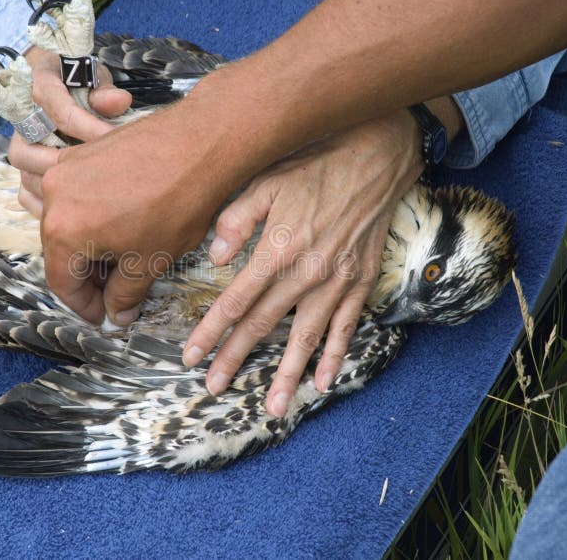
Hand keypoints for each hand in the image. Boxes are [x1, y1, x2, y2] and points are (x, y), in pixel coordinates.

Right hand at [9, 46, 131, 215]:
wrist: (57, 80)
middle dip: (66, 165)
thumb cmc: (79, 80)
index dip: (90, 128)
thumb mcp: (93, 76)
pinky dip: (47, 206)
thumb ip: (104, 92)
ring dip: (57, 188)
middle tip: (99, 174)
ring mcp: (20, 144)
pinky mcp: (25, 168)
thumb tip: (119, 102)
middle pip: (29, 148)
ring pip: (26, 173)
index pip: (60, 112)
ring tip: (91, 194)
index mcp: (40, 85)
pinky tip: (76, 210)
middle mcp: (21, 118)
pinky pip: (25, 193)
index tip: (117, 140)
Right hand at [11, 103, 233, 324]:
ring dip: (87, 244)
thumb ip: (124, 294)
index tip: (103, 315)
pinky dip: (89, 213)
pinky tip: (118, 222)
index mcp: (63, 232)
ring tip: (120, 255)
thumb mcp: (150, 261)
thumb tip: (116, 313)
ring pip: (65, 221)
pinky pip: (74, 192)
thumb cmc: (177, 203)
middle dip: (86, 275)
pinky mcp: (83, 152)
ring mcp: (66, 169)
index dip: (84, 306)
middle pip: (59, 250)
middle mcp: (54, 197)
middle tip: (116, 290)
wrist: (200, 145)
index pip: (61, 283)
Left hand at [182, 112, 423, 416]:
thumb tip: (215, 258)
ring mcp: (336, 282)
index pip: (235, 301)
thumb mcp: (266, 182)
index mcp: (277, 250)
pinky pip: (345, 328)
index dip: (211, 331)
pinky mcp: (360, 283)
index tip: (191, 356)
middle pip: (263, 325)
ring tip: (272, 406)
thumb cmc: (315, 167)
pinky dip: (334, 356)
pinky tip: (322, 381)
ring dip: (287, 374)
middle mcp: (306, 273)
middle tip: (214, 387)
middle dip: (235, 358)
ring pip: (305, 337)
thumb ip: (236, 220)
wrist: (375, 158)